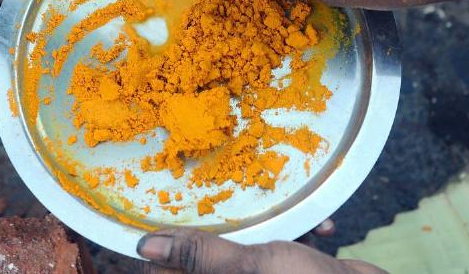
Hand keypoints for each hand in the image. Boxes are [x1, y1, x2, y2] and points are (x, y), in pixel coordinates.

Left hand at [137, 228, 384, 273]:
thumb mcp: (250, 268)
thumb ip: (199, 256)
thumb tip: (146, 247)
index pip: (170, 273)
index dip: (170, 247)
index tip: (174, 213)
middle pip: (211, 254)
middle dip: (229, 226)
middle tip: (237, 201)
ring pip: (250, 244)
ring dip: (273, 224)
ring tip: (295, 215)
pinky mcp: (292, 270)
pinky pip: (283, 247)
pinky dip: (301, 233)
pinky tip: (322, 229)